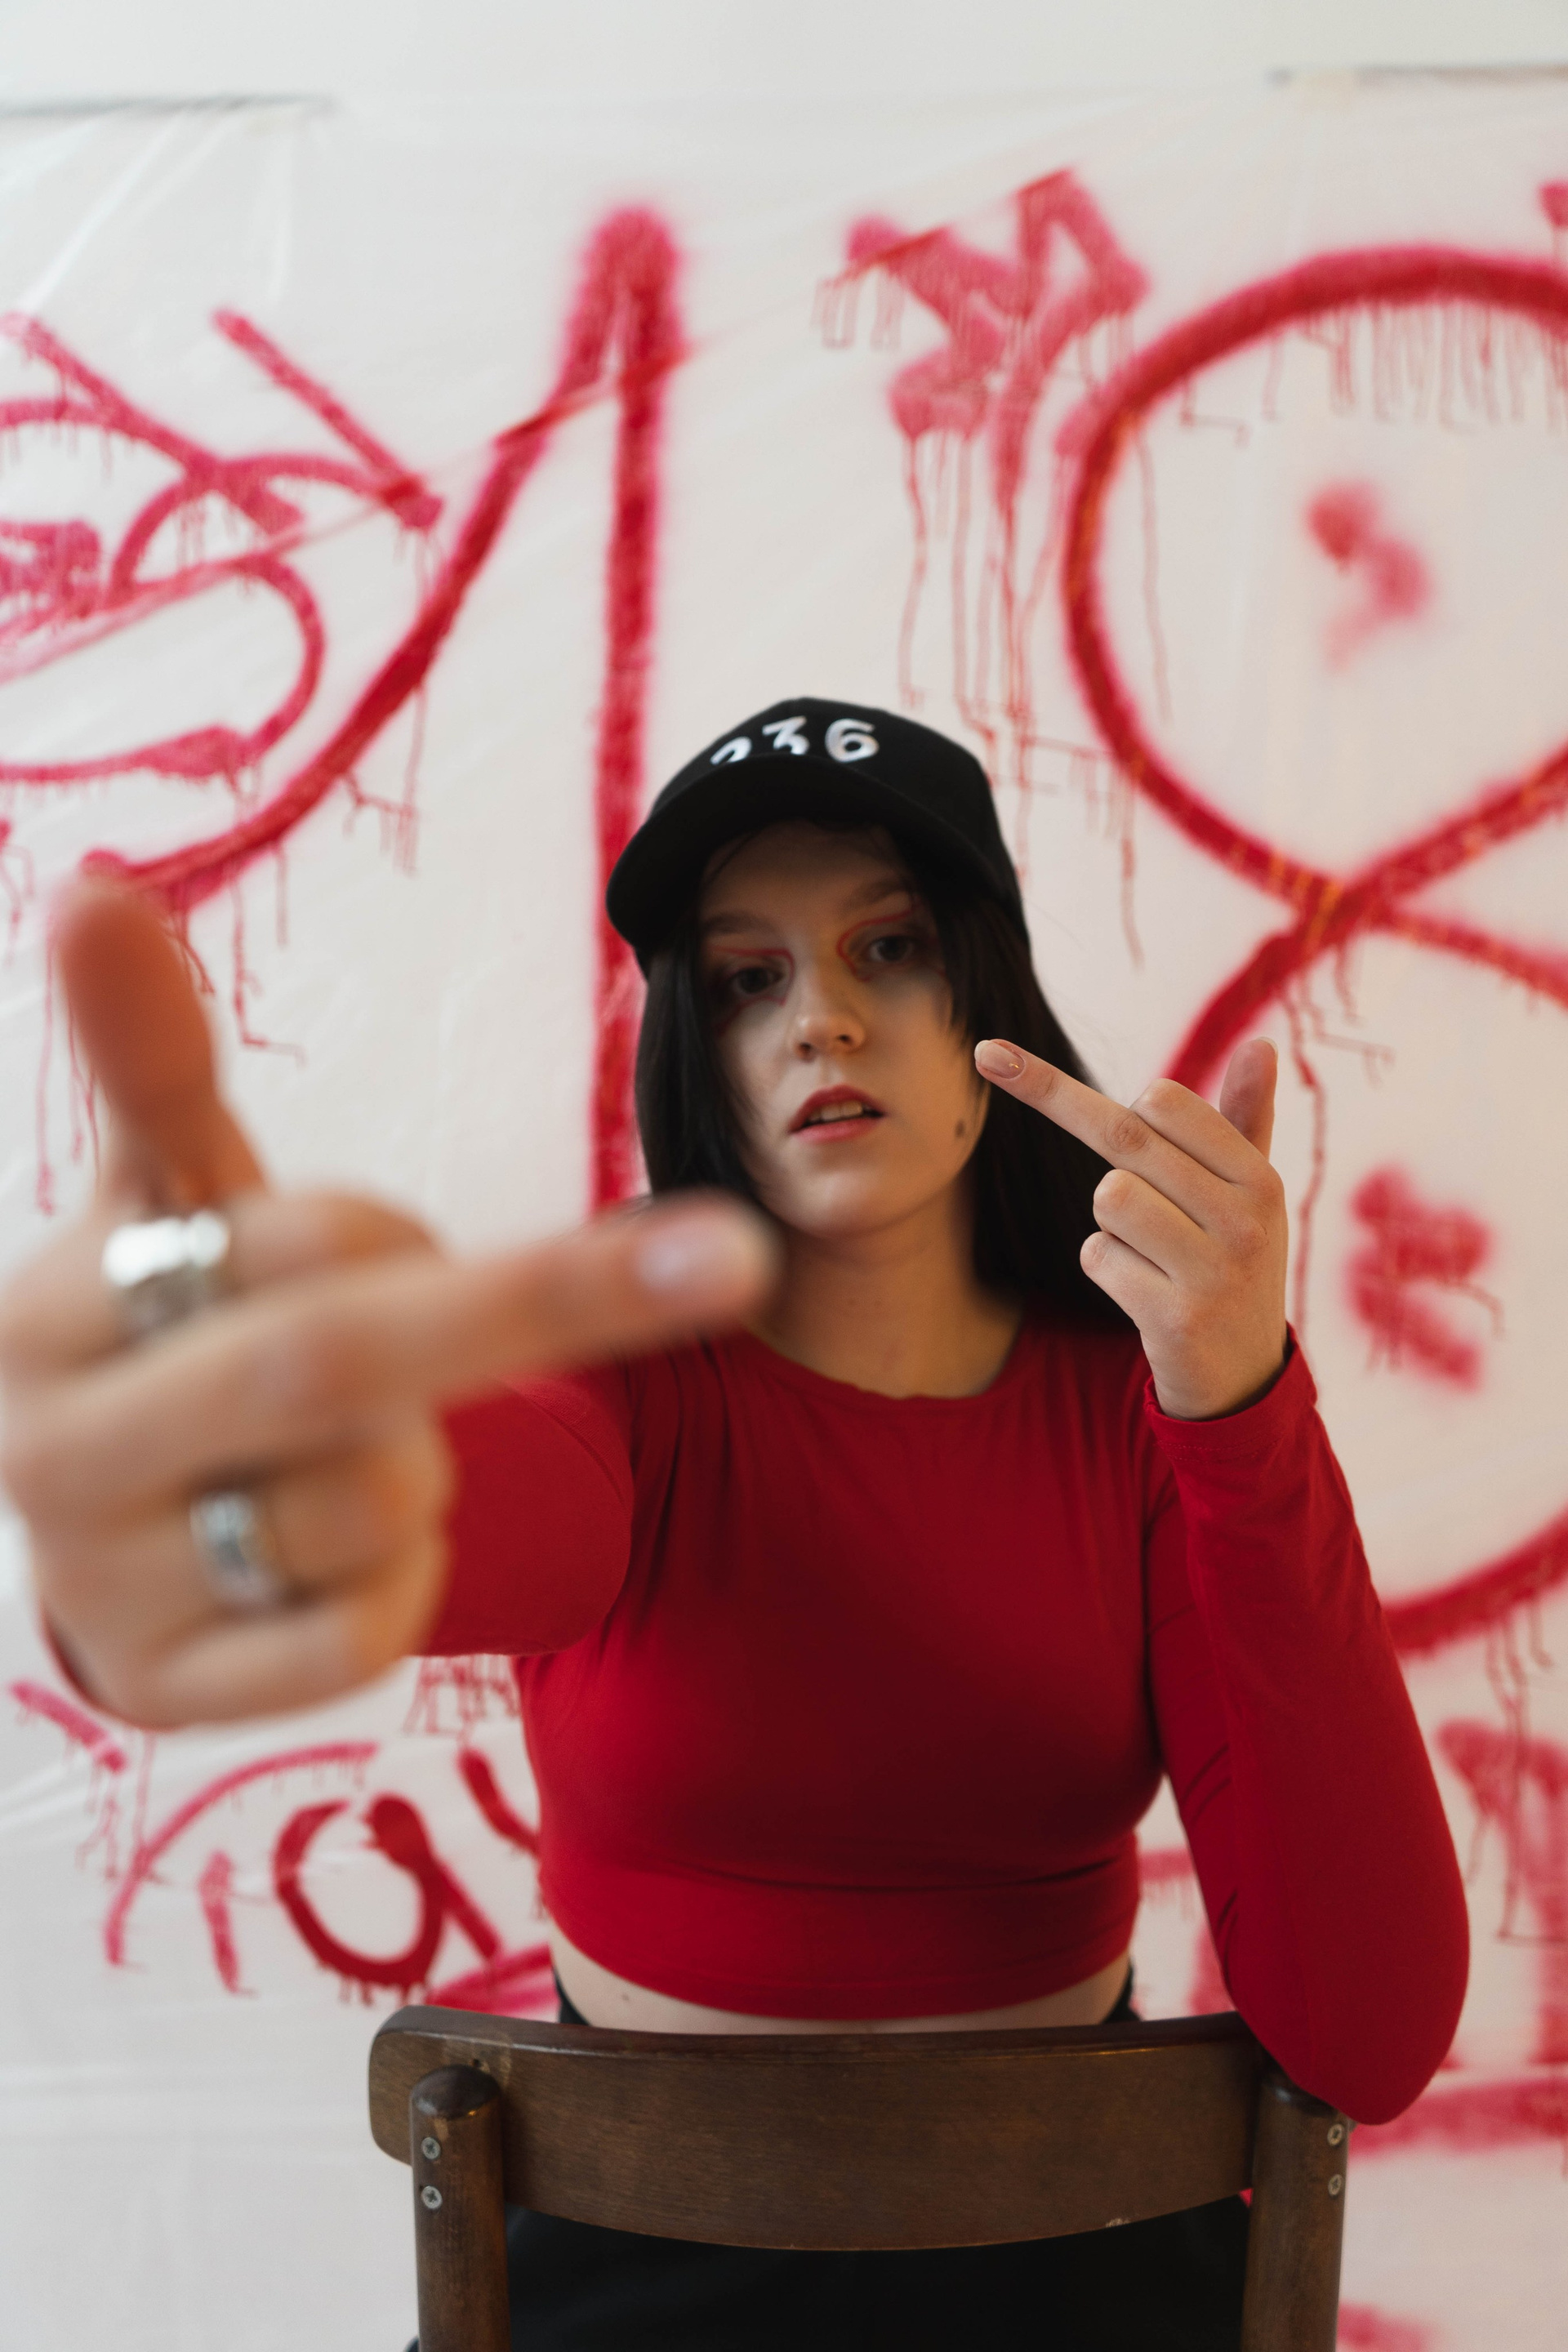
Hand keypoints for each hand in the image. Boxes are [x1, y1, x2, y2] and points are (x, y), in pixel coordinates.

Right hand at [0, 884, 774, 1727]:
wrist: (104, 1525)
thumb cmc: (180, 1327)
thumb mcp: (175, 1198)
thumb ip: (153, 1064)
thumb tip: (91, 887)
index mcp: (57, 1302)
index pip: (305, 1238)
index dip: (426, 1232)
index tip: (602, 1220)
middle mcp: (53, 1444)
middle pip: (336, 1363)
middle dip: (544, 1304)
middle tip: (734, 1254)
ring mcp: (100, 1583)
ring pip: (369, 1505)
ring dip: (428, 1467)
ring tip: (365, 1447)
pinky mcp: (158, 1695)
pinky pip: (360, 1636)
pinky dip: (406, 1588)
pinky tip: (350, 1551)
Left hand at [974, 1035, 1286, 1419]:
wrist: (1242, 1378)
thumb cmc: (1233, 1263)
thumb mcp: (1250, 1193)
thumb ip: (1246, 1118)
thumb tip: (1261, 1043)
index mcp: (1261, 1178)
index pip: (1163, 1100)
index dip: (1116, 1105)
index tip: (1044, 1082)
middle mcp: (1249, 1219)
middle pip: (1125, 1140)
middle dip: (1093, 1148)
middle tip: (1082, 1150)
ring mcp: (1217, 1270)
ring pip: (1108, 1197)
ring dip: (1111, 1224)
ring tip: (1153, 1255)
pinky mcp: (1179, 1316)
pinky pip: (1097, 1255)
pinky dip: (1106, 1268)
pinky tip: (1147, 1293)